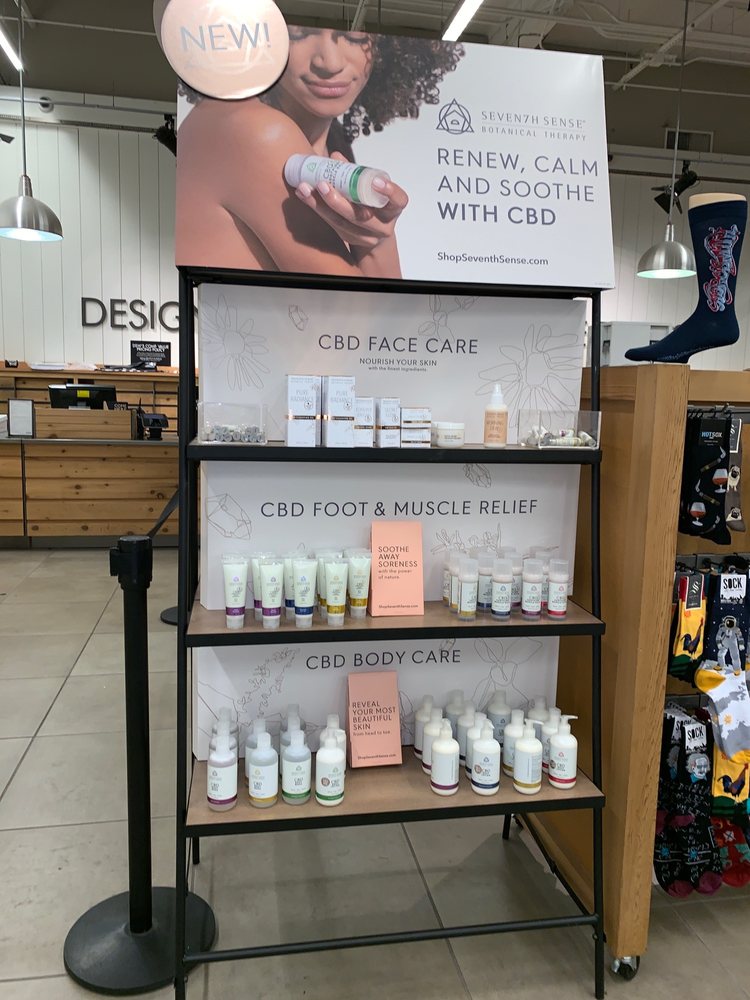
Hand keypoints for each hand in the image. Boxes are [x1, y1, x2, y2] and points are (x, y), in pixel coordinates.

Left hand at [293, 152, 407, 250]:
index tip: (375, 181)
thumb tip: (335, 156)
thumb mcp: (371, 188)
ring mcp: (367, 237)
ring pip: (343, 223)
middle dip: (340, 201)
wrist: (373, 233)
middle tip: (322, 184)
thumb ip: (357, 173)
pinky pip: (333, 225)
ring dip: (321, 205)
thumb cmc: (372, 202)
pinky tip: (304, 196)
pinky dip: (317, 209)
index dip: (389, 192)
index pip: (398, 200)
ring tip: (305, 189)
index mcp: (394, 208)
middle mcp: (383, 226)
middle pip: (362, 216)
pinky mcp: (350, 239)